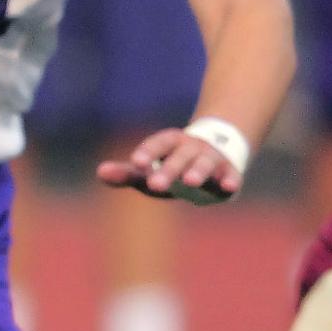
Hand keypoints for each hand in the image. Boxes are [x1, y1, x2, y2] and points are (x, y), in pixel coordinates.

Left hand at [95, 127, 242, 205]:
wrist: (217, 151)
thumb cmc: (174, 165)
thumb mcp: (152, 168)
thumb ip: (128, 173)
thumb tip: (100, 173)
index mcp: (170, 143)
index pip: (157, 144)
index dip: (147, 152)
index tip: (135, 162)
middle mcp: (191, 147)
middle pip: (179, 157)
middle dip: (168, 170)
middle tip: (154, 184)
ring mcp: (212, 158)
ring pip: (205, 163)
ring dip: (197, 171)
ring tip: (189, 182)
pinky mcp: (230, 173)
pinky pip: (231, 175)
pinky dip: (230, 180)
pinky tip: (228, 187)